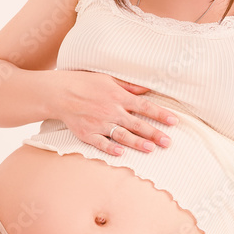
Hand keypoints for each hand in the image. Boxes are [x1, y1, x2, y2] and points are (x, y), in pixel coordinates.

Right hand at [53, 71, 177, 155]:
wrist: (59, 93)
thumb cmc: (84, 83)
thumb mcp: (108, 79)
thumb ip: (129, 86)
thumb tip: (147, 87)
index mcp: (118, 96)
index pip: (144, 106)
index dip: (160, 114)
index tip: (174, 121)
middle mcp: (111, 111)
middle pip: (137, 124)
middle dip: (154, 133)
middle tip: (168, 142)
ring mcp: (99, 124)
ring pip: (122, 135)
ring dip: (137, 143)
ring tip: (151, 149)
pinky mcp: (87, 134)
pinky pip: (101, 143)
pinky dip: (110, 148)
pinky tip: (121, 154)